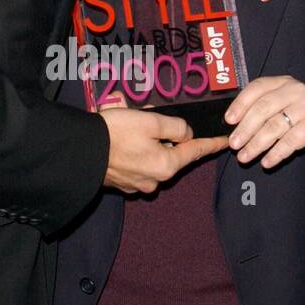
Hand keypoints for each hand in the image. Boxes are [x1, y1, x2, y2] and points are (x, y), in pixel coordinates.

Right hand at [100, 105, 228, 193]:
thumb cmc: (115, 133)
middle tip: (152, 119)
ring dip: (150, 144)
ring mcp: (138, 184)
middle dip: (168, 137)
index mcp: (167, 164)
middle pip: (173, 155)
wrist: (79, 152)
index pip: (196, 151)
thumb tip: (184, 133)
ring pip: (154, 159)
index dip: (212, 144)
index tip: (226, 141)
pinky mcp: (123, 183)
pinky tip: (122, 141)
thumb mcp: (151, 120)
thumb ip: (176, 126)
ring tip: (132, 127)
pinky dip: (135, 153)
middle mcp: (156, 179)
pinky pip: (137, 165)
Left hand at [224, 75, 304, 168]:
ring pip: (274, 126)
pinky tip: (266, 162)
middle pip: (263, 108)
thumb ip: (266, 110)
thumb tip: (234, 125)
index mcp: (284, 83)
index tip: (228, 120)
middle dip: (245, 128)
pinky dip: (275, 153)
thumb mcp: (287, 108)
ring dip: (256, 144)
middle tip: (233, 144)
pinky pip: (289, 141)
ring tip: (244, 157)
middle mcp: (296, 91)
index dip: (240, 104)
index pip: (257, 88)